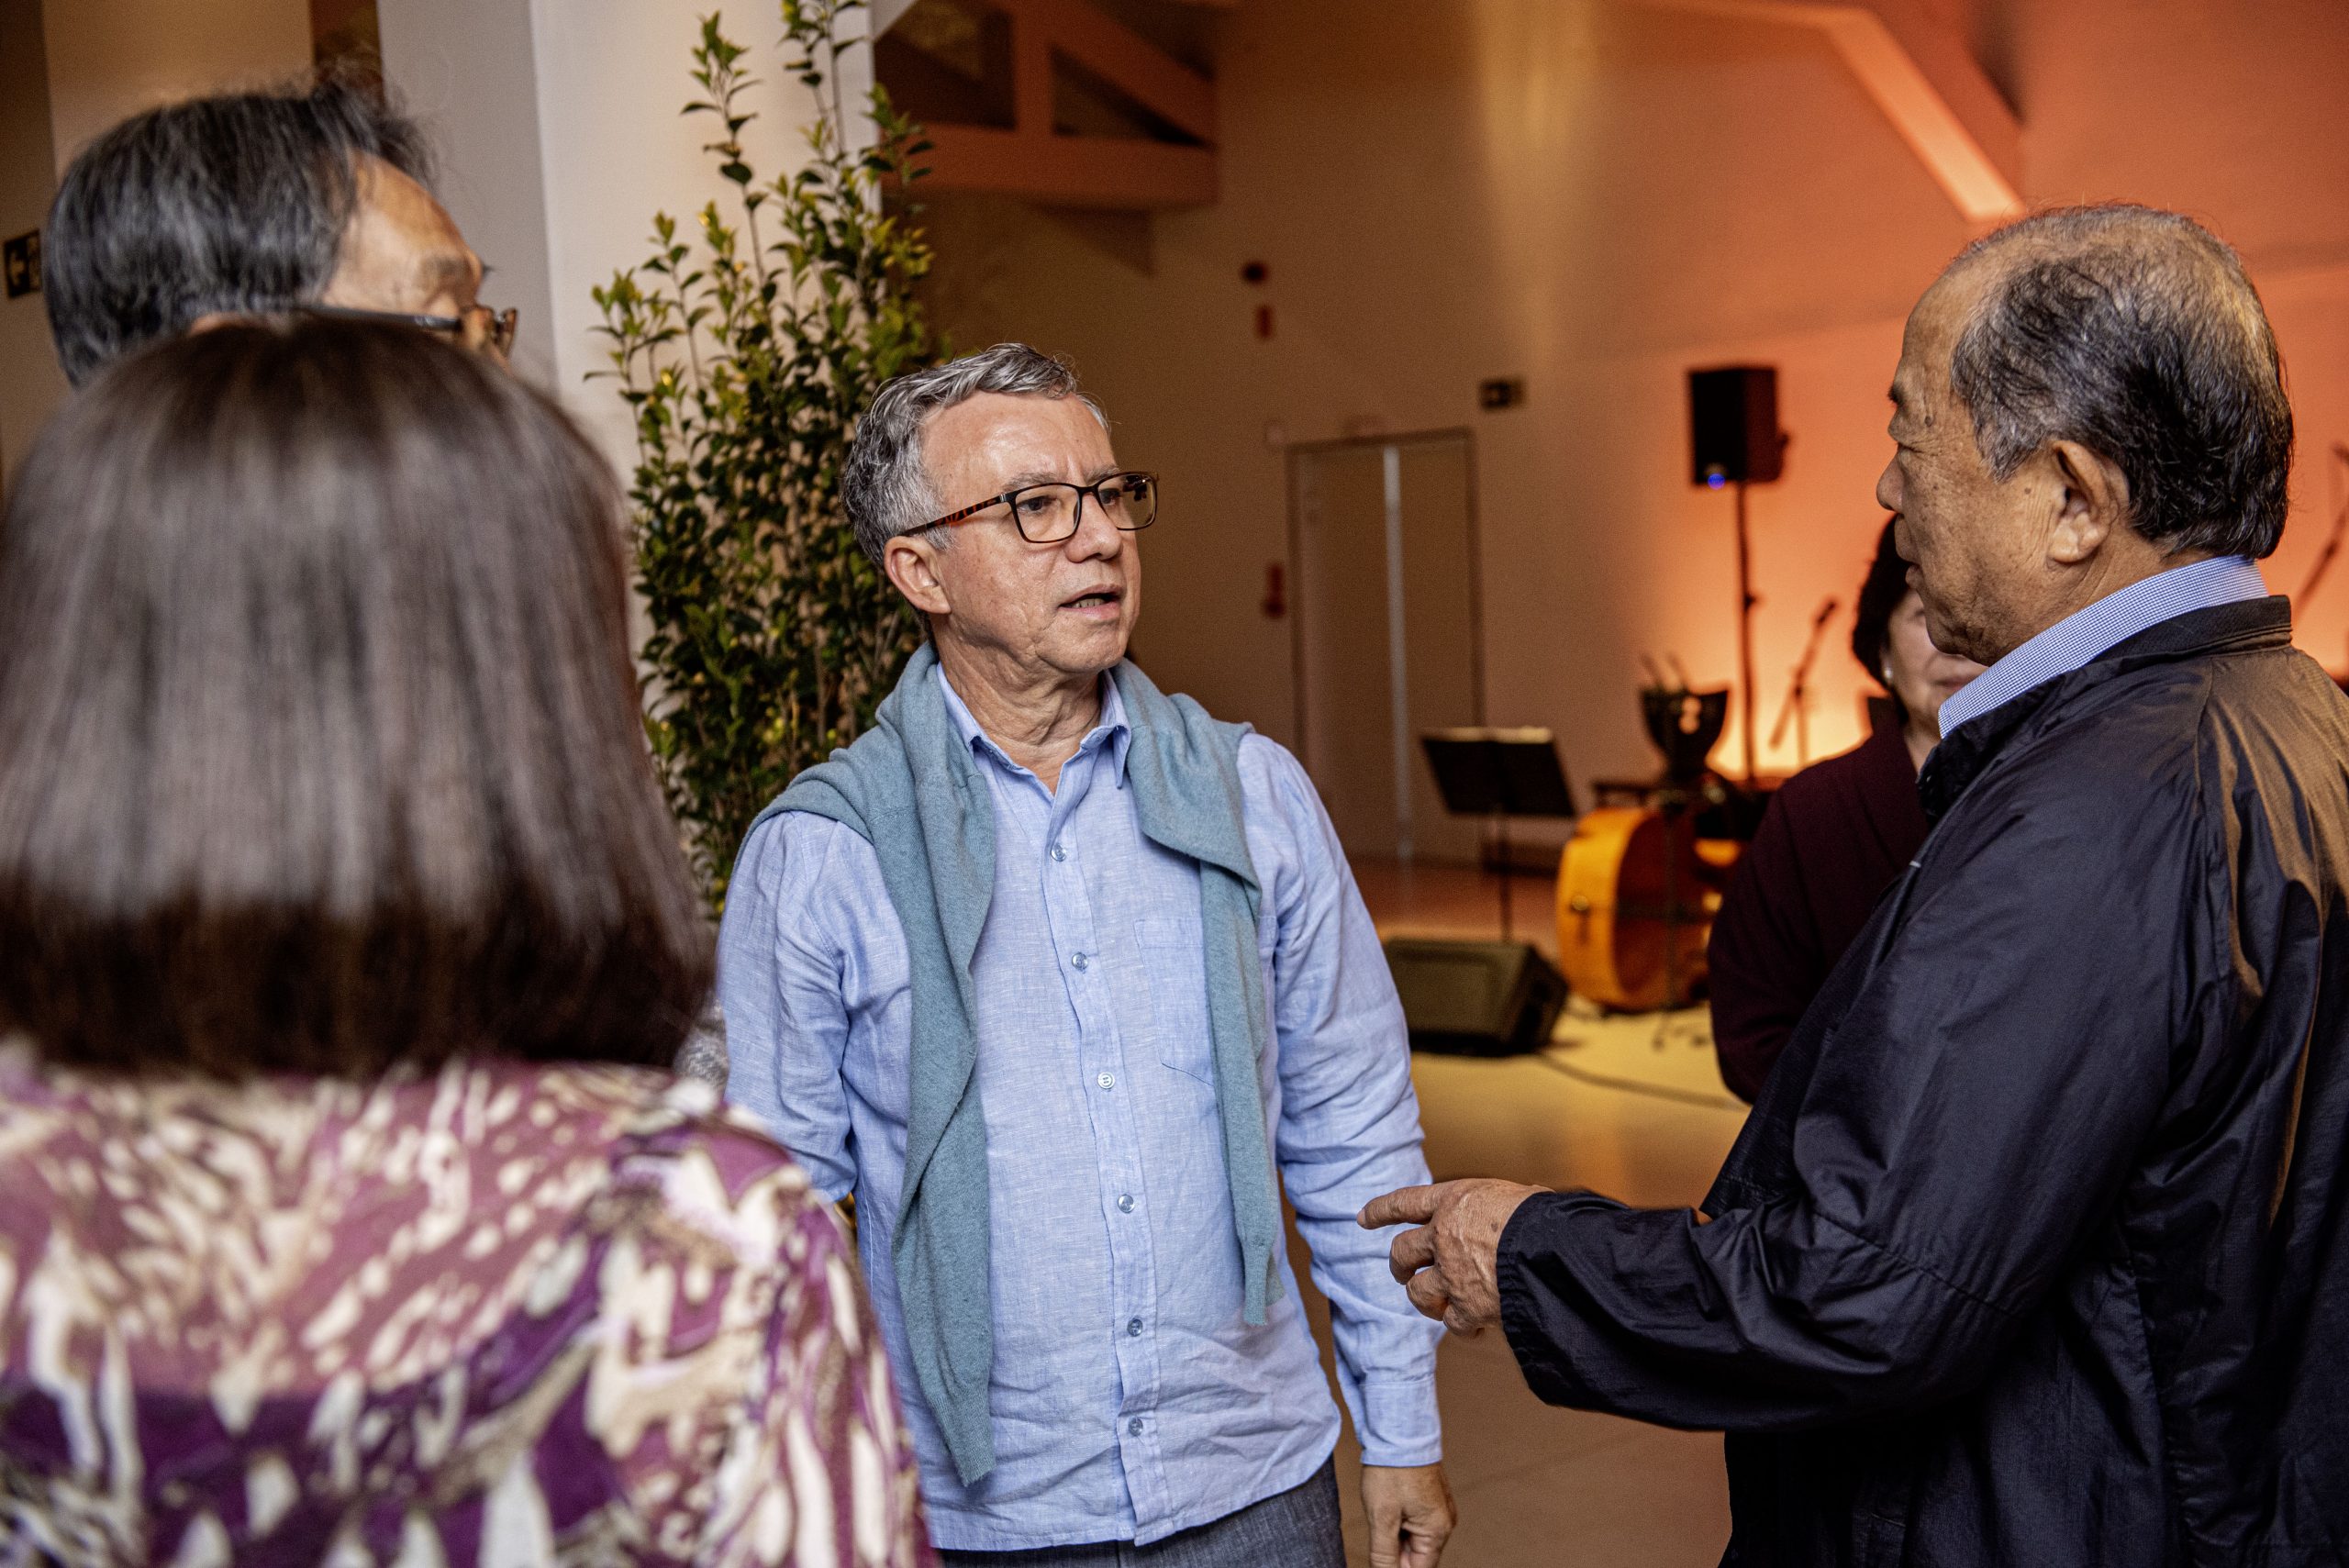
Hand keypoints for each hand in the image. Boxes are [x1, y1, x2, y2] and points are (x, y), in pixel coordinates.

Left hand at [1359, 1180, 1544, 1335]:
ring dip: (1424, 1301)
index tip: (1362, 1218)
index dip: (1380, 1210)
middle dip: (1398, 1265)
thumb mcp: (1518, 1196)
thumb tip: (1520, 1206)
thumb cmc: (1547, 1219)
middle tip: (1402, 1274)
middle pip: (1401, 1251)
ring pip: (1417, 1292)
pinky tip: (1475, 1325)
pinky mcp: (1466, 1307)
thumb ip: (1501, 1206)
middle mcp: (1443, 1235)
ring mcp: (1451, 1273)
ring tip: (1437, 1306)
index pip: (1405, 1202)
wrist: (1556, 1253)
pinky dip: (1460, 1325)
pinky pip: (1451, 1322)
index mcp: (1455, 1201)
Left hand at [1362, 1462, 1455, 1567]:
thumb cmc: (1392, 1470)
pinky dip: (1399, 1522)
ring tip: (1383, 1512)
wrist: (1398, 1430)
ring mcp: (1439, 1509)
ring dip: (1395, 1536)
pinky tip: (1388, 1506)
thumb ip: (1384, 1555)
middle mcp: (1444, 1522)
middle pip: (1417, 1556)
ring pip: (1414, 1539)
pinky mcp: (1431, 1499)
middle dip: (1395, 1552)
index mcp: (1437, 1531)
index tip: (1380, 1558)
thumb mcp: (1382, 1518)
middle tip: (1379, 1528)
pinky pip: (1415, 1522)